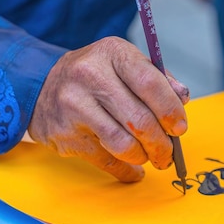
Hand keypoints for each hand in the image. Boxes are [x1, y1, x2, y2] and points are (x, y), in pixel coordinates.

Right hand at [28, 36, 189, 181]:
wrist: (41, 85)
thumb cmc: (95, 74)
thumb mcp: (123, 62)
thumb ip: (157, 77)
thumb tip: (182, 98)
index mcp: (112, 54)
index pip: (150, 83)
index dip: (170, 110)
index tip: (180, 127)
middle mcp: (90, 76)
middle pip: (139, 120)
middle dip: (162, 143)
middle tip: (169, 152)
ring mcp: (74, 106)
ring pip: (123, 145)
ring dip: (144, 157)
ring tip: (150, 156)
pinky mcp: (65, 134)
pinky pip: (105, 160)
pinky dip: (125, 169)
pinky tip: (133, 169)